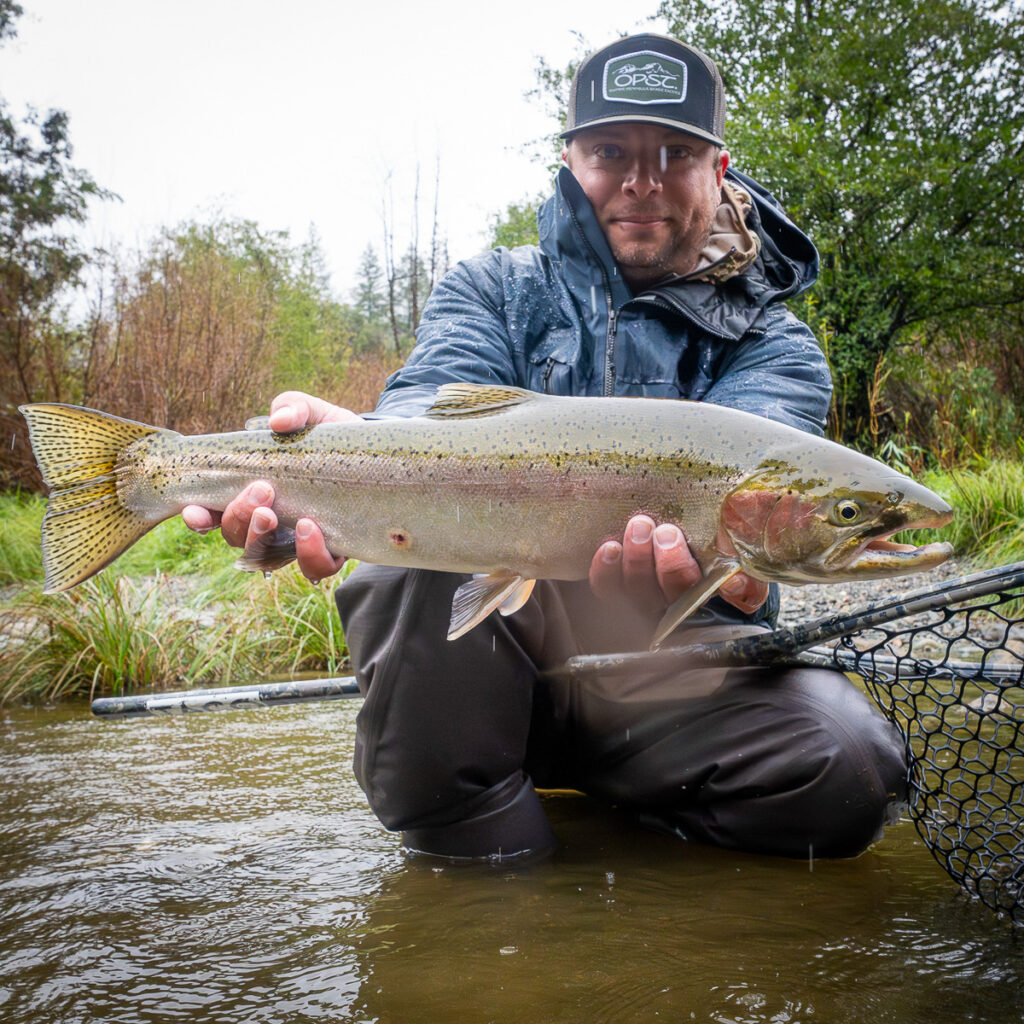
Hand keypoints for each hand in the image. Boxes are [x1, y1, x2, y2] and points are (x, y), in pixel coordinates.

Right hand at [181, 392, 358, 582]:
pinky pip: (314, 569)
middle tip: (261, 490)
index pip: (213, 513)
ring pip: (266, 557)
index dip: (198, 517)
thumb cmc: (334, 437)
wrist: (381, 456)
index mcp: (253, 493)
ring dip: (261, 537)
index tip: (195, 510)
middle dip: (239, 517)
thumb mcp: (315, 414)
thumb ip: (293, 407)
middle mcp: (271, 523)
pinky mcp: (332, 551)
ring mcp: (299, 541)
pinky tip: (311, 529)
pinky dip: (308, 554)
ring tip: (273, 513)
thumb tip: (278, 421)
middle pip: (236, 537)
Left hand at [588, 514, 767, 615]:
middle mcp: (682, 604)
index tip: (724, 571)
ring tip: (639, 526)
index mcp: (723, 592)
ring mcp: (648, 599)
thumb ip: (750, 554)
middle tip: (667, 532)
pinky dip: (605, 571)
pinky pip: (607, 589)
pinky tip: (609, 548)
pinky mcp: (619, 588)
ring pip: (637, 593)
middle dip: (670, 566)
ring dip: (637, 561)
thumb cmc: (721, 535)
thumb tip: (736, 583)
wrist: (691, 526)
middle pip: (674, 597)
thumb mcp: (746, 538)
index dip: (729, 589)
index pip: (726, 599)